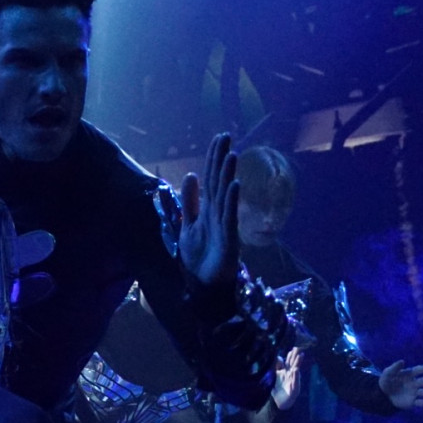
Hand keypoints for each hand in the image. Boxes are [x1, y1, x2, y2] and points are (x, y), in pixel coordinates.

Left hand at [177, 134, 241, 287]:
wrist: (204, 285)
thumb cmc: (199, 257)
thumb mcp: (187, 226)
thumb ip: (189, 203)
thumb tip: (191, 176)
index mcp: (208, 209)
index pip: (210, 179)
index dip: (213, 159)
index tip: (218, 139)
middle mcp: (218, 213)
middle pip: (219, 181)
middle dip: (221, 159)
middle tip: (226, 136)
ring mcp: (225, 224)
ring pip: (225, 195)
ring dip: (228, 175)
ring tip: (231, 154)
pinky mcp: (229, 238)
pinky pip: (230, 217)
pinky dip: (232, 200)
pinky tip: (234, 185)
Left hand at [272, 347, 306, 411]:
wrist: (281, 402)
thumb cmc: (279, 388)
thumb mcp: (277, 376)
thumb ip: (278, 366)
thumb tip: (279, 357)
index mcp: (286, 372)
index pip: (289, 362)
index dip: (291, 355)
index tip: (292, 348)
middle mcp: (291, 375)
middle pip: (294, 364)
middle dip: (296, 356)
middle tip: (298, 348)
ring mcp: (293, 382)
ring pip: (296, 371)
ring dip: (298, 363)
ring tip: (300, 356)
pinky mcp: (294, 389)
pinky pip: (295, 382)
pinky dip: (296, 376)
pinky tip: (296, 370)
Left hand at [378, 360, 422, 409]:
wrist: (382, 396)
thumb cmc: (386, 382)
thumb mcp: (388, 373)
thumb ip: (394, 367)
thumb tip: (402, 361)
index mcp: (409, 375)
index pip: (418, 370)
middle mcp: (414, 383)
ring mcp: (415, 392)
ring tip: (422, 392)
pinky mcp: (413, 402)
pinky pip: (422, 403)